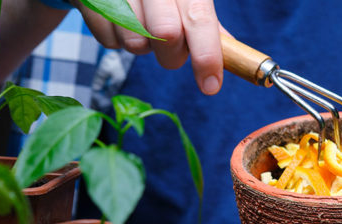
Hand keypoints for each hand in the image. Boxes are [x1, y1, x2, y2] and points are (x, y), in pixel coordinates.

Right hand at [73, 0, 222, 94]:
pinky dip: (116, 41)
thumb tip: (233, 53)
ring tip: (139, 28)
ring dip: (141, 47)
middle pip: (167, 35)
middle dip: (170, 55)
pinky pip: (108, 42)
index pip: (200, 19)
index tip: (211, 86)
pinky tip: (117, 22)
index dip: (207, 56)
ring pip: (135, 43)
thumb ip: (203, 23)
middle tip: (167, 48)